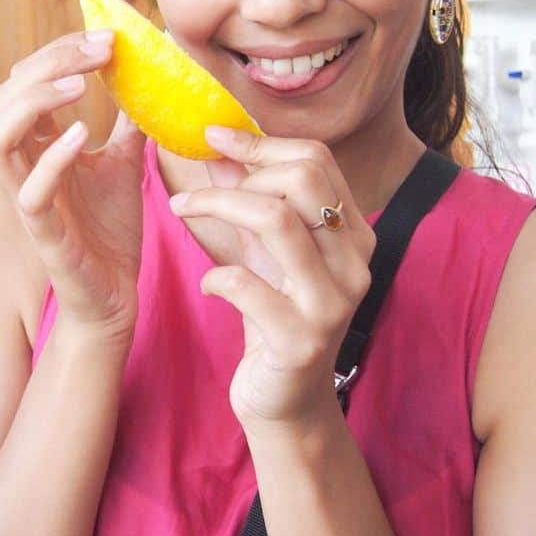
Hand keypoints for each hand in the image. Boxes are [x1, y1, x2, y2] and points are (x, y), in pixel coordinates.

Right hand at [0, 30, 146, 345]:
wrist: (116, 292)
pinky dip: (52, 158)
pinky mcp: (43, 232)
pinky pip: (29, 192)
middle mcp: (25, 166)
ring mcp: (28, 198)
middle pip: (3, 97)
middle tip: (100, 49)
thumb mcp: (125, 162)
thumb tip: (150, 76)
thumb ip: (127, 122)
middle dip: (48, 62)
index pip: (25, 80)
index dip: (59, 51)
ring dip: (32, 103)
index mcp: (38, 145)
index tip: (108, 38)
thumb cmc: (110, 228)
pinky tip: (85, 133)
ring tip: (78, 85)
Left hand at [168, 127, 376, 428]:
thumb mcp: (261, 249)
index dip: (259, 142)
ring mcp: (331, 302)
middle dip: (239, 175)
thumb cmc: (272, 314)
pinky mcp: (300, 340)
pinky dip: (215, 275)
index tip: (213, 137)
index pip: (316, 160)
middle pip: (301, 181)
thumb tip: (219, 147)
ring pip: (277, 221)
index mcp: (352, 233)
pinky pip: (247, 284)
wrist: (284, 399)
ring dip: (216, 206)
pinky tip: (208, 284)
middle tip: (200, 195)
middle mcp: (354, 262)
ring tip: (181, 211)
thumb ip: (248, 198)